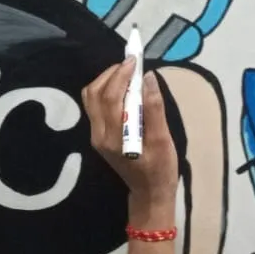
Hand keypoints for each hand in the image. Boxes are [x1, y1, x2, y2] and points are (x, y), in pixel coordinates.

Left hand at [81, 59, 177, 211]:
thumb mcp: (162, 140)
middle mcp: (99, 135)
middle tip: (132, 63)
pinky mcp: (99, 135)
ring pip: (91, 98)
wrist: (149, 194)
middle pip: (94, 93)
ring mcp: (96, 136)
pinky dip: (106, 90)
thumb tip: (148, 78)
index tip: (135, 60)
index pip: (110, 96)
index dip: (121, 74)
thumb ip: (154, 109)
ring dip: (106, 80)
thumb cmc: (160, 169)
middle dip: (112, 73)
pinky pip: (95, 105)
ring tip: (127, 72)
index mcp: (113, 137)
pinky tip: (123, 87)